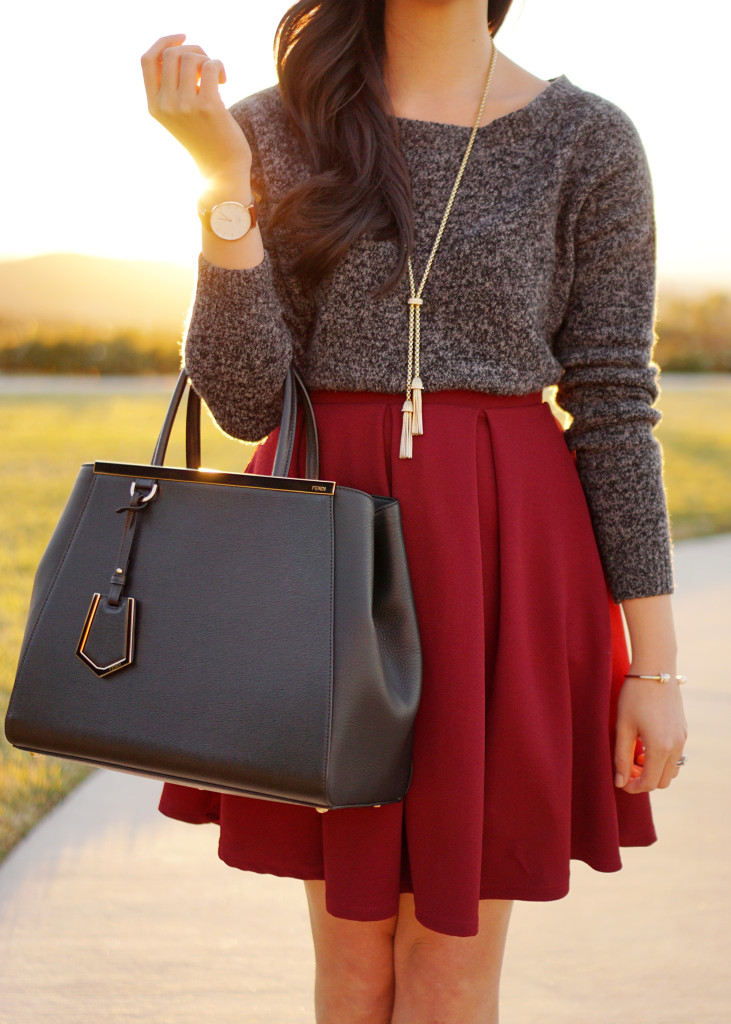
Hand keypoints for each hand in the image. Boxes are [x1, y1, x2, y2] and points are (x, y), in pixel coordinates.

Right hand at [140, 33, 251, 181]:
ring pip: (190, 57)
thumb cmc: (205, 140)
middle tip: (207, 65)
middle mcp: (165, 106)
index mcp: (154, 107)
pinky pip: (210, 66)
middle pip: (170, 54)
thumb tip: (181, 51)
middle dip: (192, 50)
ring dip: (207, 58)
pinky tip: (224, 81)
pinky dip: (219, 66)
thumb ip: (173, 88)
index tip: (183, 39)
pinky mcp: (207, 106)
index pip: (146, 60)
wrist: (221, 171)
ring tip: (217, 76)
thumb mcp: (180, 114)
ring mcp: (185, 106)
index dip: (163, 42)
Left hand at [614, 673, 687, 792]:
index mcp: (660, 747)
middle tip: (626, 767)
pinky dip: (662, 759)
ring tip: (636, 755)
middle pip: (663, 781)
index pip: (649, 783)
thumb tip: (620, 782)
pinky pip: (676, 756)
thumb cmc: (634, 696)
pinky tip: (645, 743)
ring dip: (654, 770)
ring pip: (672, 770)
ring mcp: (682, 739)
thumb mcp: (623, 727)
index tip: (620, 781)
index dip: (633, 787)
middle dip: (644, 780)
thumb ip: (621, 757)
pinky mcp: (683, 731)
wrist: (656, 670)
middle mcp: (676, 746)